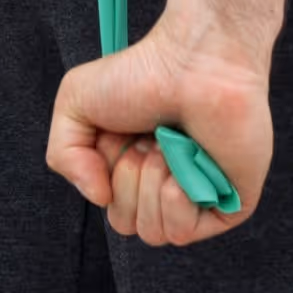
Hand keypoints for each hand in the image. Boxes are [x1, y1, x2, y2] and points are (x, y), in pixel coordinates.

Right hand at [46, 5, 273, 246]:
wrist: (195, 60)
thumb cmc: (143, 72)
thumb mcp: (75, 101)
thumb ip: (63, 155)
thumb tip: (99, 197)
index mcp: (138, 166)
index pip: (112, 207)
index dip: (108, 174)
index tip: (122, 134)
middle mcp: (169, 183)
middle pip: (128, 224)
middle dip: (128, 180)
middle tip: (147, 138)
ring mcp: (201, 195)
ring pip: (155, 233)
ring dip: (151, 185)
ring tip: (169, 145)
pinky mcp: (229, 202)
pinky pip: (186, 231)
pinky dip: (177, 198)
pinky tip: (188, 161)